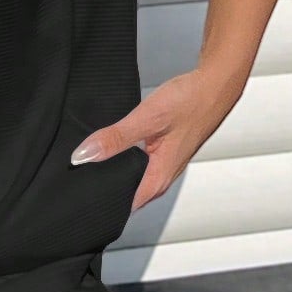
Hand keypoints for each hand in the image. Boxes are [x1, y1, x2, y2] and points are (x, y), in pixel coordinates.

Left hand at [70, 67, 244, 211]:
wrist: (215, 85)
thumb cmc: (191, 101)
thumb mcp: (147, 118)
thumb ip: (115, 138)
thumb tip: (84, 155)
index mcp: (158, 177)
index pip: (123, 206)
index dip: (101, 203)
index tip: (79, 196)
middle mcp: (162, 176)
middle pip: (126, 194)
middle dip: (103, 188)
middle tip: (76, 181)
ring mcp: (164, 164)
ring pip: (131, 177)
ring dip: (112, 172)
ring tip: (87, 165)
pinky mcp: (164, 151)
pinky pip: (138, 164)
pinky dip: (123, 159)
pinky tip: (110, 148)